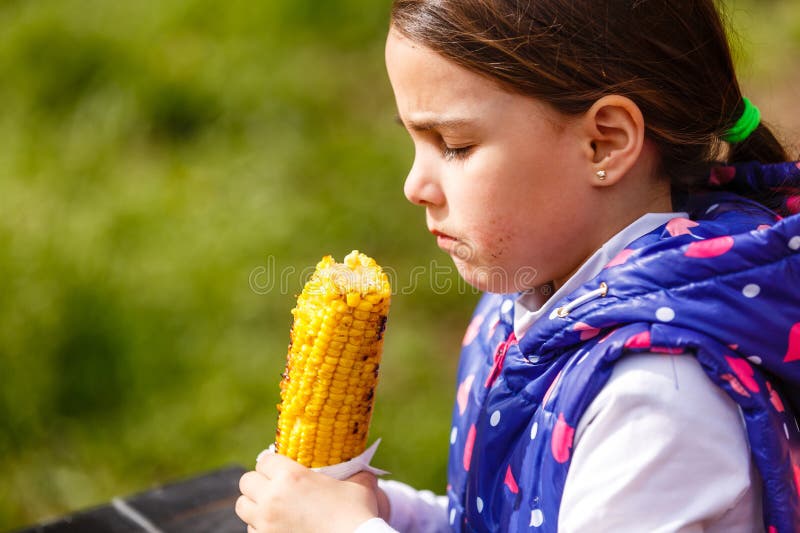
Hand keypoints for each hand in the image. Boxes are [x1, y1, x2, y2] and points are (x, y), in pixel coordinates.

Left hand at [236, 453, 379, 532]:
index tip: (279, 467)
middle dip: (258, 482)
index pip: (264, 459)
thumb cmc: (357, 514)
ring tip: (271, 507)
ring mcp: (265, 523)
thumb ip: (355, 471)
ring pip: (243, 507)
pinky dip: (260, 528)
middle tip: (272, 487)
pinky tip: (278, 527)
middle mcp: (272, 498)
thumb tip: (361, 465)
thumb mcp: (359, 485)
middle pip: (247, 481)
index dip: (272, 462)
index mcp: (291, 476)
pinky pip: (251, 530)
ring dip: (254, 505)